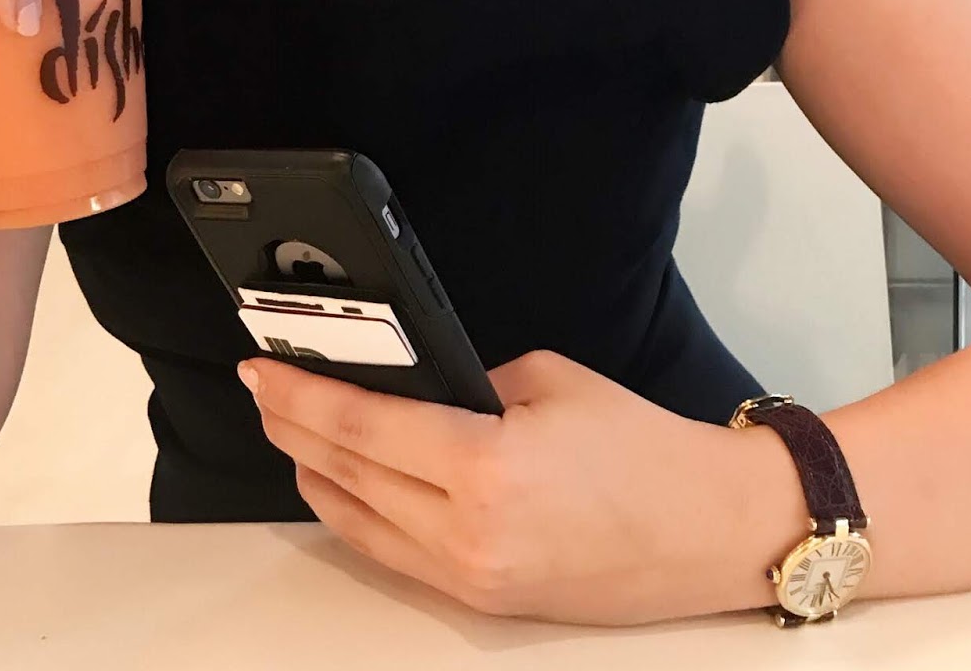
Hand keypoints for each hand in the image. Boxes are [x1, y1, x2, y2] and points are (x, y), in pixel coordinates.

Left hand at [238, 349, 747, 625]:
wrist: (709, 530)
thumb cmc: (641, 449)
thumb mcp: (545, 381)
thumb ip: (467, 382)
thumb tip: (408, 383)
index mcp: (484, 466)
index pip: (360, 425)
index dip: (300, 393)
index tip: (262, 368)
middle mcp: (467, 532)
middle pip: (345, 473)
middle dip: (292, 426)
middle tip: (263, 388)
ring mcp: (471, 577)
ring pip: (357, 521)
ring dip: (312, 472)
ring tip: (288, 429)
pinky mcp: (482, 602)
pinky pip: (392, 555)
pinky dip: (353, 515)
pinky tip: (336, 483)